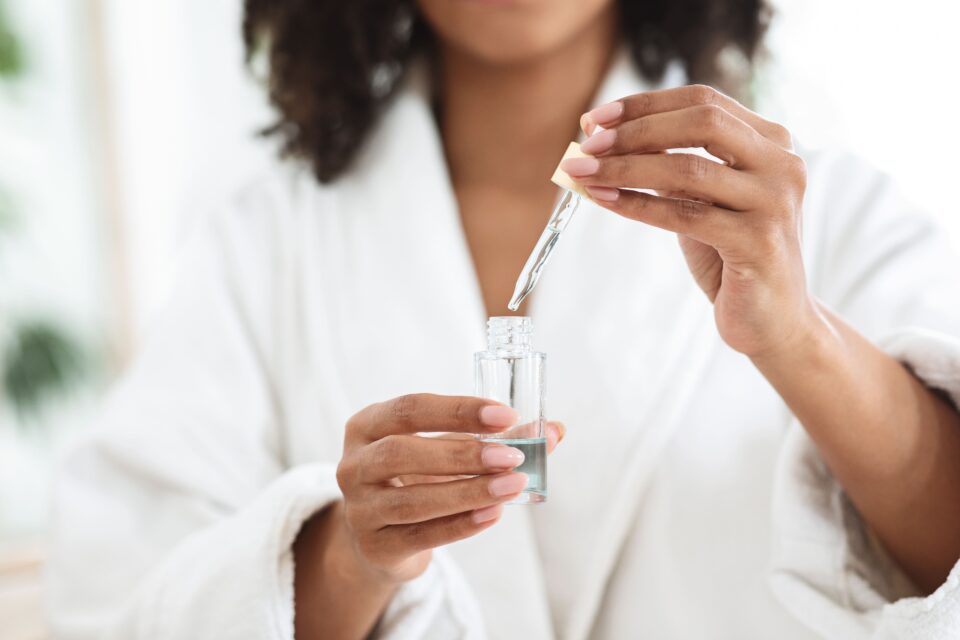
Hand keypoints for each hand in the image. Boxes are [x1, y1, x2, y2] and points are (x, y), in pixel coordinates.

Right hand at [333, 393, 563, 584]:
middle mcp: (353, 464)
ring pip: (413, 500)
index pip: (410, 409)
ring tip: (513, 486)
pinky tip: (493, 515)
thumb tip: (555, 431)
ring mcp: (358, 509)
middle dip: (463, 453)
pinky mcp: (375, 546)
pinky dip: (461, 525)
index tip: (506, 415)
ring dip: (468, 492)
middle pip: (404, 453)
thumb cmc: (418, 478)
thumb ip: (496, 438)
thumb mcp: (446, 450)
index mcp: (366, 425)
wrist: (380, 536)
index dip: (458, 410)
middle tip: (513, 456)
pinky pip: (421, 536)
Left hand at [567, 85, 816, 357]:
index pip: (703, 101)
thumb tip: (599, 145)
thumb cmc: (728, 256)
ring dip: (625, 167)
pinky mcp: (759, 242)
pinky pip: (686, 215)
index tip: (595, 118)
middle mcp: (782, 163)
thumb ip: (668, 168)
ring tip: (581, 172)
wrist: (771, 319)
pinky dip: (638, 204)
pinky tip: (605, 201)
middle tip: (586, 144)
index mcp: (770, 142)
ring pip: (688, 168)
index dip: (644, 105)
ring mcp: (775, 201)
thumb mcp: (699, 201)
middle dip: (635, 129)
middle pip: (701, 122)